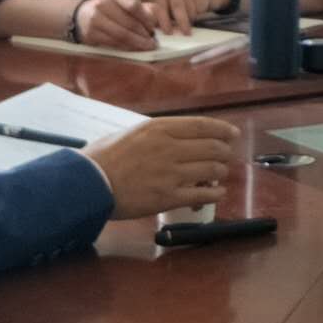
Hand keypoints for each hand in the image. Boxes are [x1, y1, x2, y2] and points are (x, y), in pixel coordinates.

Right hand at [74, 0, 159, 50]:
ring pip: (122, 35)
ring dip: (137, 43)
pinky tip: (134, 49)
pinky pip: (113, 43)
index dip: (146, 18)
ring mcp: (96, 19)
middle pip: (129, 23)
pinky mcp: (91, 34)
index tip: (153, 28)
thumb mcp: (122, 2)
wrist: (80, 16)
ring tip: (146, 47)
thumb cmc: (109, 9)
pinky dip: (126, 47)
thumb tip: (156, 21)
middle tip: (153, 42)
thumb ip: (140, 9)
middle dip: (144, 34)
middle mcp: (103, 4)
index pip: (133, 5)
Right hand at [87, 117, 239, 219]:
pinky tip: (218, 193)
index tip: (233, 134)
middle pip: (212, 147)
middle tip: (226, 157)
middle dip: (224, 152)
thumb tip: (175, 136)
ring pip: (211, 170)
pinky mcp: (169, 197)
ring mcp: (171, 173)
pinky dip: (215, 193)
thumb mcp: (132, 132)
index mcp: (160, 128)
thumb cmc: (104, 157)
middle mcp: (170, 147)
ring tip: (220, 175)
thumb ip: (156, 133)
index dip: (222, 130)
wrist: (90, 183)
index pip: (202, 126)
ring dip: (220, 172)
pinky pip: (201, 194)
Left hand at [149, 0, 221, 35]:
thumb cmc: (184, 4)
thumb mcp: (171, 11)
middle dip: (182, 21)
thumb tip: (159, 31)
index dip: (164, 21)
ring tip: (194, 16)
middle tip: (187, 33)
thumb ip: (165, 19)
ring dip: (193, 16)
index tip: (169, 33)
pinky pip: (202, 4)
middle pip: (177, 6)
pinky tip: (202, 6)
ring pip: (191, 7)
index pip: (160, 7)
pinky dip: (203, 10)